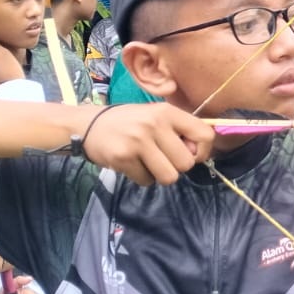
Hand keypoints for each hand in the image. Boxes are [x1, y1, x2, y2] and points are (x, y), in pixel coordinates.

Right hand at [79, 103, 214, 185]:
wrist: (89, 124)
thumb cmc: (130, 122)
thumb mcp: (156, 116)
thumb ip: (179, 131)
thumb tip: (198, 155)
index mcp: (167, 112)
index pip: (205, 135)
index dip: (203, 150)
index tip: (191, 153)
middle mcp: (154, 124)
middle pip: (186, 163)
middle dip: (177, 166)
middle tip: (163, 158)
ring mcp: (138, 141)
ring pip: (169, 177)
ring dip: (160, 175)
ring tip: (148, 162)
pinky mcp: (123, 158)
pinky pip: (147, 181)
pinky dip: (142, 177)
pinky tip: (132, 164)